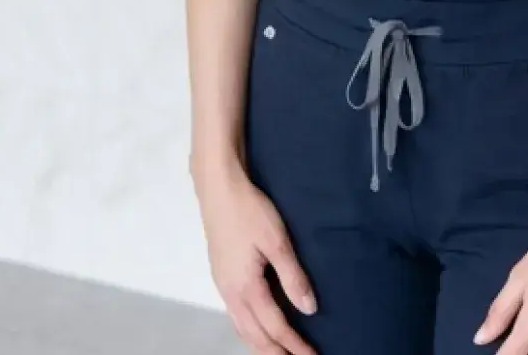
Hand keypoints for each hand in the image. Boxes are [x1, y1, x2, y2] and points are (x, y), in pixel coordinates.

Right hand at [195, 160, 319, 354]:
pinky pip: (236, 315)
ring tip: (279, 353)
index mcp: (246, 288)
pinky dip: (250, 330)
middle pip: (255, 336)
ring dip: (261, 345)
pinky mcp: (221, 276)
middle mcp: (231, 294)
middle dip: (277, 353)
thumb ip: (292, 276)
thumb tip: (309, 309)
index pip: (275, 326)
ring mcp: (223, 286)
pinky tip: (259, 326)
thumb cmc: (249, 211)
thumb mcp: (277, 241)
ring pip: (242, 328)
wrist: (219, 190)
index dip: (294, 345)